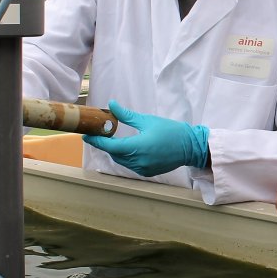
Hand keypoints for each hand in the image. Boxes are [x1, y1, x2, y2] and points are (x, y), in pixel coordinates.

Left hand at [81, 101, 208, 176]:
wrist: (190, 146)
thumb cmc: (170, 131)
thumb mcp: (147, 120)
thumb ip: (126, 115)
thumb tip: (111, 105)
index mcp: (137, 147)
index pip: (110, 146)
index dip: (96, 141)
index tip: (86, 135)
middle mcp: (138, 161)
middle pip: (114, 154)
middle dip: (106, 144)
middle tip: (100, 133)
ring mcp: (142, 169)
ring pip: (121, 161)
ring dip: (115, 151)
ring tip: (113, 139)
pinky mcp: (147, 172)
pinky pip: (130, 165)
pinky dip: (126, 157)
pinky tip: (128, 148)